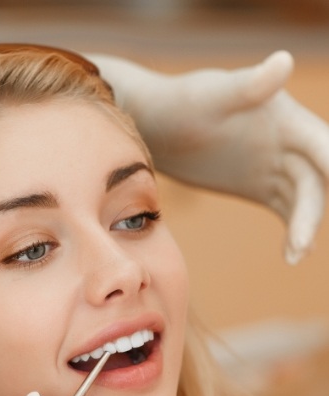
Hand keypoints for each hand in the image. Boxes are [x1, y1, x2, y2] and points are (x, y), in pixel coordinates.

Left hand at [94, 51, 328, 263]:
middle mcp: (291, 143)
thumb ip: (247, 85)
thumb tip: (283, 61)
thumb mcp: (212, 95)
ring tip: (294, 256)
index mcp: (287, 119)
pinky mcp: (263, 187)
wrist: (160, 127)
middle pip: (316, 180)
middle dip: (313, 212)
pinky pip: (288, 210)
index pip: (323, 145)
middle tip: (299, 246)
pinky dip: (295, 231)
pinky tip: (291, 256)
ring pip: (306, 200)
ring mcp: (278, 167)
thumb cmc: (184, 103)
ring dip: (305, 228)